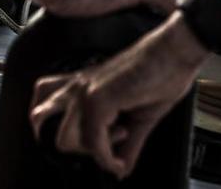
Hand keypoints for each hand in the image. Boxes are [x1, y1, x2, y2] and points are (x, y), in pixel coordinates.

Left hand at [29, 12, 208, 177]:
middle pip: (43, 128)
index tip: (98, 148)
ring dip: (91, 150)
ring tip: (117, 139)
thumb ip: (126, 145)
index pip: (43, 112)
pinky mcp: (100, 97)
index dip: (68, 138)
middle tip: (105, 145)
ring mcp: (86, 90)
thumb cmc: (163, 73)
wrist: (177, 51)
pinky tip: (120, 158)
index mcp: (82, 86)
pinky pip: (93, 141)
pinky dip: (107, 158)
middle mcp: (78, 86)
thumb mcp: (140, 117)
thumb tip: (120, 170)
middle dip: (73, 147)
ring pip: (62, 139)